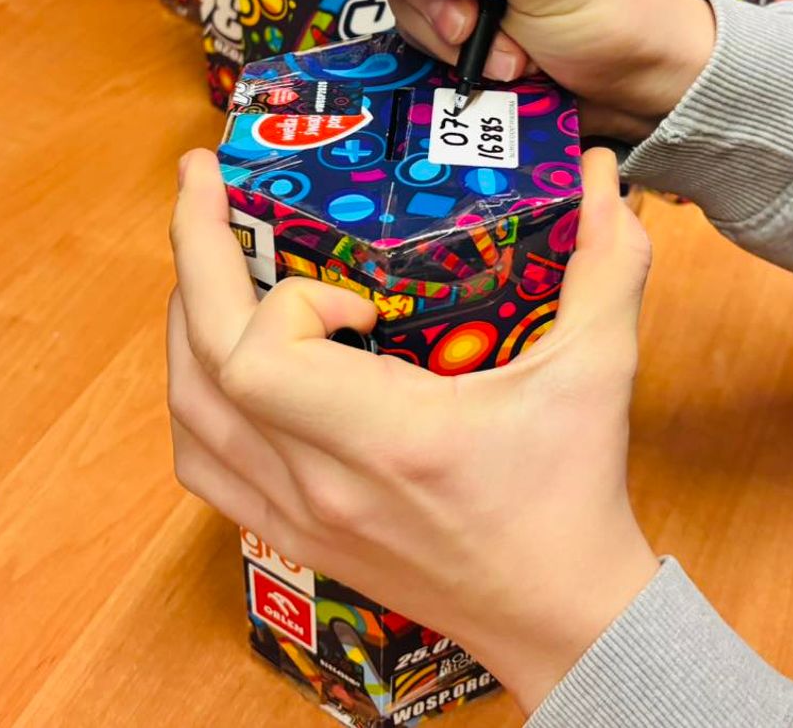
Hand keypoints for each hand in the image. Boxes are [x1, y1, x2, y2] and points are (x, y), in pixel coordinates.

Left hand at [167, 147, 659, 712]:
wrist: (559, 618)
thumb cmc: (574, 498)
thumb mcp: (598, 374)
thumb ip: (608, 266)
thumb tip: (606, 174)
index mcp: (390, 438)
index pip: (261, 359)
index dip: (288, 300)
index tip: (352, 293)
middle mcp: (324, 481)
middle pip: (202, 366)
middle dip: (194, 256)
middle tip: (200, 181)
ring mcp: (298, 514)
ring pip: (188, 413)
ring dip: (184, 324)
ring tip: (208, 258)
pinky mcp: (292, 535)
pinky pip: (203, 464)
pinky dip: (194, 398)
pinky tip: (217, 361)